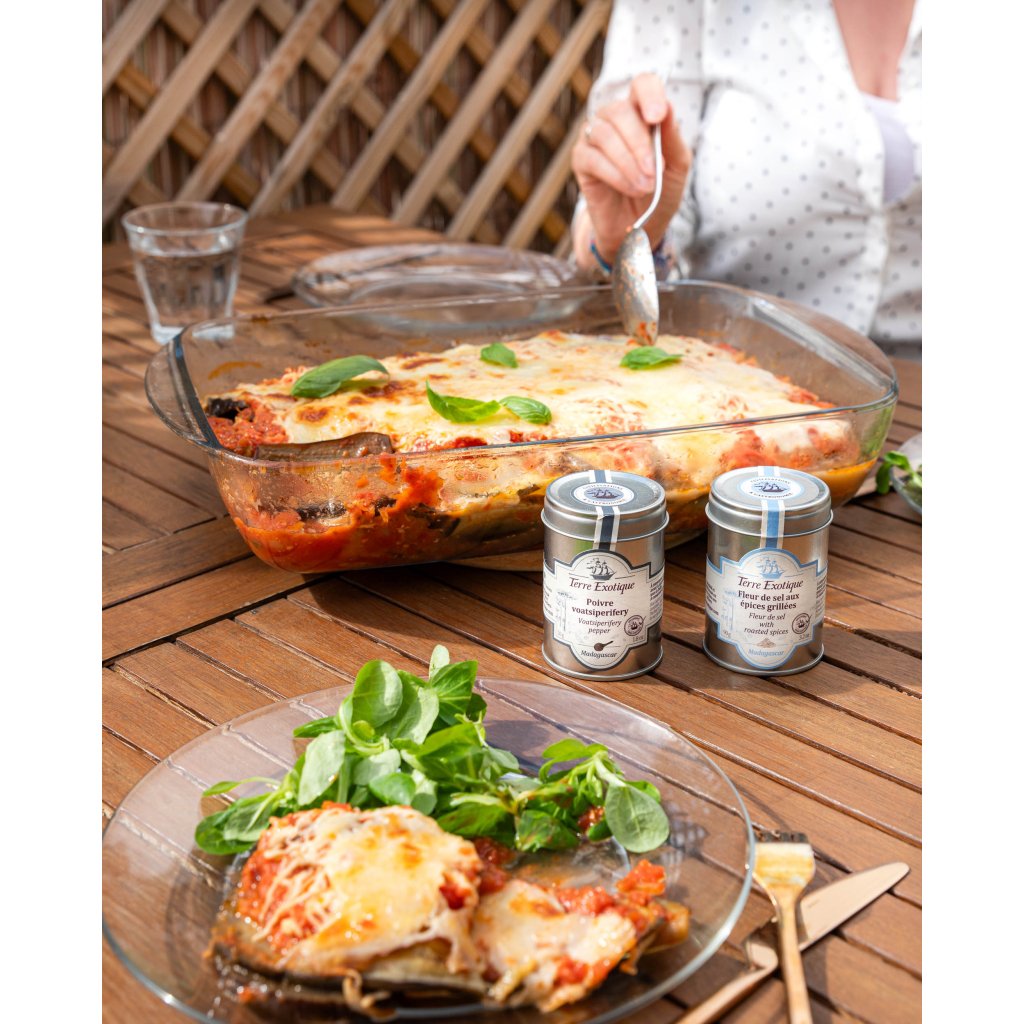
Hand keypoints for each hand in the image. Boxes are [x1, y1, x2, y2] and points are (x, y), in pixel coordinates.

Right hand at [572, 73, 690, 266]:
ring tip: (645, 187)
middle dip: (640, 143)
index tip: (657, 117)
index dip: (649, 94)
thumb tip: (667, 108)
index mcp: (642, 112)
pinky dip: (615, 175)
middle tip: (653, 172)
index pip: (642, 85)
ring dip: (628, 163)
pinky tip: (630, 189)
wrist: (639, 226)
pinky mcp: (581, 159)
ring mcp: (594, 136)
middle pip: (621, 111)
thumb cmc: (660, 191)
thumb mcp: (677, 166)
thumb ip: (673, 139)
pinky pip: (593, 159)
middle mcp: (614, 118)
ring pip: (605, 134)